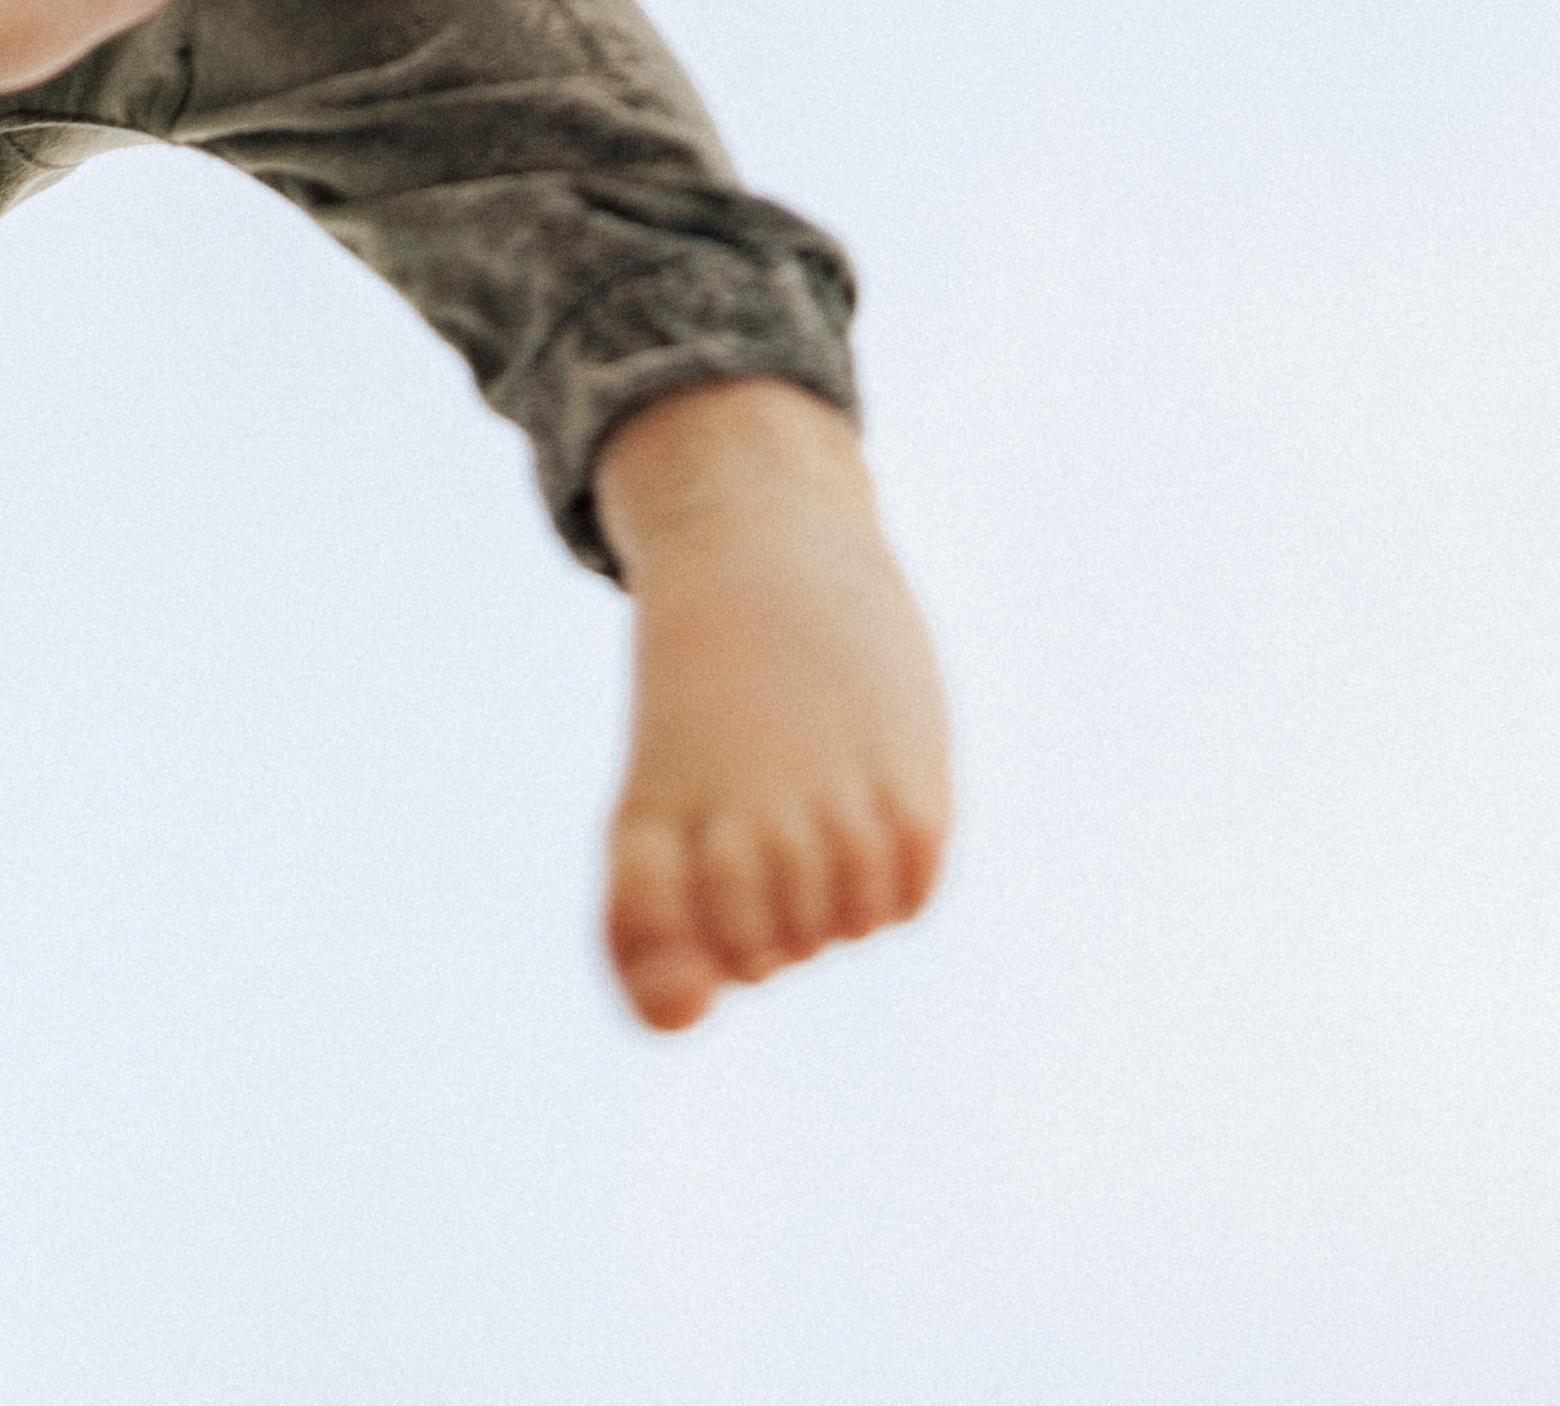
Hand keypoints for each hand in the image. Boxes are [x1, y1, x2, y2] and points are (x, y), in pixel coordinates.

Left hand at [596, 380, 952, 1028]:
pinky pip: (904, 901)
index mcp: (648, 829)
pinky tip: (868, 784)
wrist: (763, 541)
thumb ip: (647, 929)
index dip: (680, 954)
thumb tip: (682, 1017)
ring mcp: (827, 814)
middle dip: (763, 909)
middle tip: (761, 794)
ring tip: (813, 784)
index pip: (659, 980)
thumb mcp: (650, 804)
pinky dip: (892, 867)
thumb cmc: (707, 698)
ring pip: (835, 934)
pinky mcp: (912, 799)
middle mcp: (736, 828)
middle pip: (760, 960)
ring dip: (832, 886)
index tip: (694, 850)